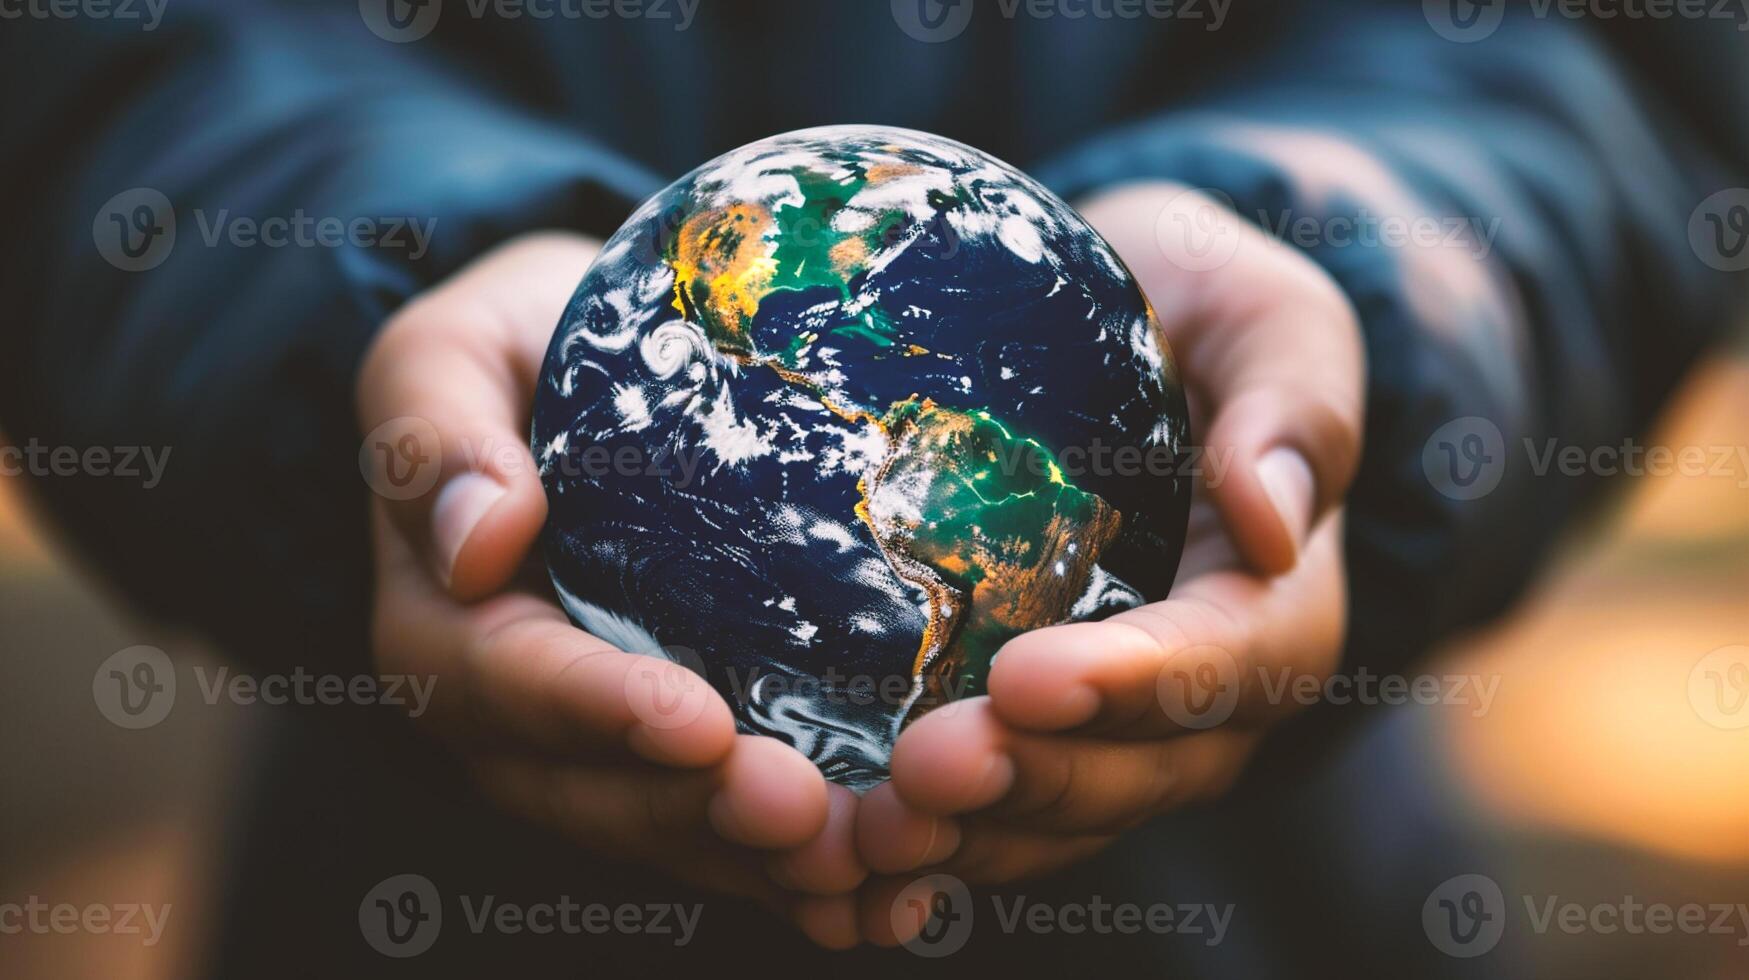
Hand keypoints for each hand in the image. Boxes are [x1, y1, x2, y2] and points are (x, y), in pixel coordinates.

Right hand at [357, 233, 865, 947]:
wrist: (588, 374)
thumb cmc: (516, 352)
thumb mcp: (448, 358)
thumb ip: (437, 438)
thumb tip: (481, 539)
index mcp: (444, 628)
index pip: (510, 682)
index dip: (598, 710)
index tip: (694, 723)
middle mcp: (514, 720)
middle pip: (597, 789)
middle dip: (699, 813)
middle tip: (804, 817)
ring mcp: (599, 753)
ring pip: (672, 832)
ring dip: (765, 864)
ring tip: (863, 866)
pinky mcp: (681, 759)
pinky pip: (728, 831)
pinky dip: (800, 868)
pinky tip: (889, 890)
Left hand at [853, 184, 1364, 942]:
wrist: (1132, 345)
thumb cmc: (1201, 314)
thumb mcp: (1265, 314)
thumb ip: (1295, 397)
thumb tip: (1271, 518)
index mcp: (1277, 600)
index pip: (1228, 662)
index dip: (1136, 684)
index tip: (1029, 680)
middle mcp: (1205, 696)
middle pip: (1137, 768)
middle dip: (1034, 779)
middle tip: (925, 774)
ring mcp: (1117, 730)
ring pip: (1061, 814)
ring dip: (970, 836)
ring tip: (870, 835)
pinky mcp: (1035, 734)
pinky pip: (997, 815)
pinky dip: (931, 848)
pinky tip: (845, 862)